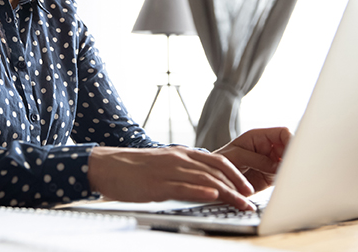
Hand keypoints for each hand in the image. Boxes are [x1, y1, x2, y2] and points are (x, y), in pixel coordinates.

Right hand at [87, 146, 256, 210]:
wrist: (106, 165)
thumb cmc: (133, 169)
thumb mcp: (163, 165)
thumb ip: (182, 171)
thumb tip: (202, 183)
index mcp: (181, 153)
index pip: (217, 160)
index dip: (236, 174)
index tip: (248, 188)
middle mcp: (179, 159)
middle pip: (216, 170)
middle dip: (237, 186)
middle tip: (251, 200)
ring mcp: (169, 171)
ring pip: (205, 179)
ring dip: (227, 192)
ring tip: (241, 203)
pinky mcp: (158, 184)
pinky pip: (184, 186)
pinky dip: (201, 190)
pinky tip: (213, 196)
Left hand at [214, 127, 291, 192]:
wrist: (217, 178)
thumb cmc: (222, 160)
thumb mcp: (238, 156)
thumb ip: (258, 159)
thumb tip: (277, 166)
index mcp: (260, 137)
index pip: (283, 133)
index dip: (291, 140)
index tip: (294, 151)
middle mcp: (269, 148)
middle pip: (290, 149)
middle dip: (293, 157)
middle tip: (292, 167)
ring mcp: (271, 163)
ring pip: (290, 164)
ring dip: (291, 170)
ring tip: (287, 176)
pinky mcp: (271, 177)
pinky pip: (284, 177)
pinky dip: (286, 180)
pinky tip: (284, 183)